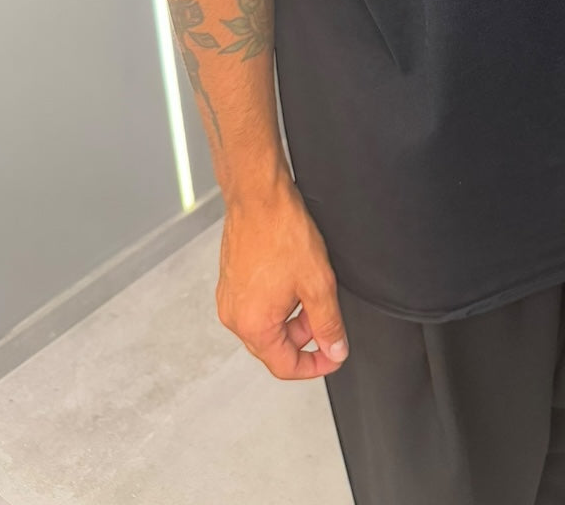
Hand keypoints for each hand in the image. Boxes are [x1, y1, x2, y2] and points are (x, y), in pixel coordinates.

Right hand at [216, 176, 349, 378]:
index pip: (285, 367)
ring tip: (310, 288)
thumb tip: (335, 349)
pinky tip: (293, 278)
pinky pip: (257, 306)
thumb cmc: (280, 232)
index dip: (316, 366)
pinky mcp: (231, 281)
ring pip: (267, 325)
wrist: (259, 197)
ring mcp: (229, 298)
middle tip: (326, 314)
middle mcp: (234, 316)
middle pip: (275, 347)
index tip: (334, 355)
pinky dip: (278, 302)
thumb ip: (329, 323)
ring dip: (292, 318)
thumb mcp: (318, 283)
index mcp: (253, 325)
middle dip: (305, 337)